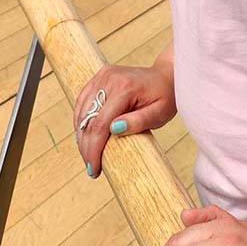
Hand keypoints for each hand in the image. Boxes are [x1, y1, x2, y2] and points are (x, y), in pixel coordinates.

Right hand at [73, 62, 176, 176]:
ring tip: (89, 155)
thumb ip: (139, 121)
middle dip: (86, 146)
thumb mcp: (159, 113)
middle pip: (88, 120)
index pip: (100, 123)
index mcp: (125, 88)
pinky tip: (84, 136)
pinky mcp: (99, 76)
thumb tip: (114, 129)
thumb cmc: (165, 96)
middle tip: (91, 168)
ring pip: (82, 111)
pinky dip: (81, 120)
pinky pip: (83, 101)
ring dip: (81, 136)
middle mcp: (110, 79)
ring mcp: (103, 76)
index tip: (94, 169)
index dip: (93, 149)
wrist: (166, 75)